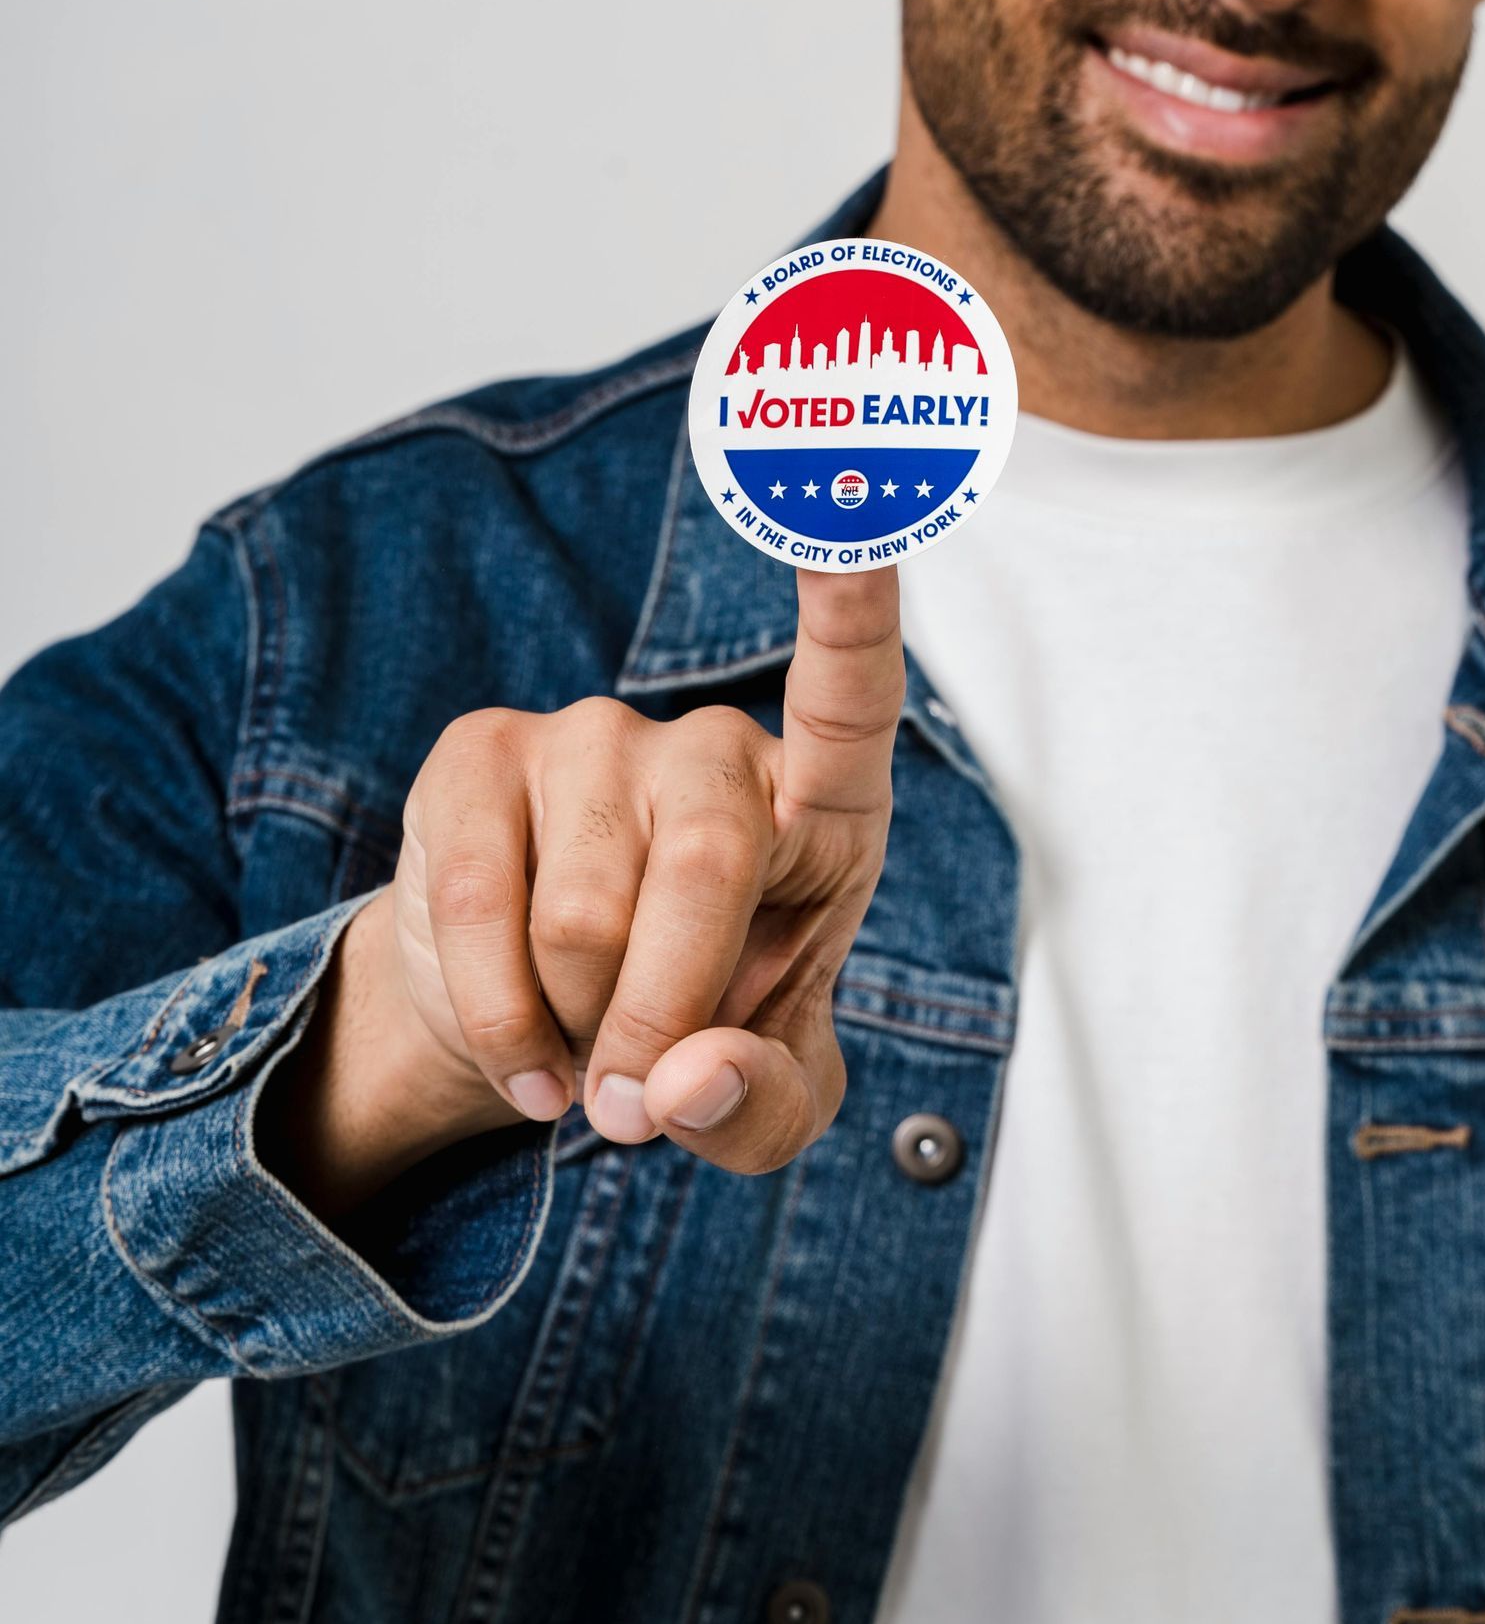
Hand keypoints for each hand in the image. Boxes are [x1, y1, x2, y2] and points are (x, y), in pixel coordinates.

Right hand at [386, 566, 902, 1171]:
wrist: (543, 1037)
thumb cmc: (693, 1043)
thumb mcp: (763, 1109)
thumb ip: (758, 1108)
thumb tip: (682, 1080)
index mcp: (822, 804)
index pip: (851, 693)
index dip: (853, 611)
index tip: (863, 514)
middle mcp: (713, 745)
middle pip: (702, 871)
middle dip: (662, 1018)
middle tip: (636, 1102)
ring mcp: (592, 737)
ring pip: (582, 920)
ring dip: (578, 1029)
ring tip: (585, 1041)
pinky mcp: (481, 756)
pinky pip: (481, 910)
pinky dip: (500, 1024)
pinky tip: (522, 1059)